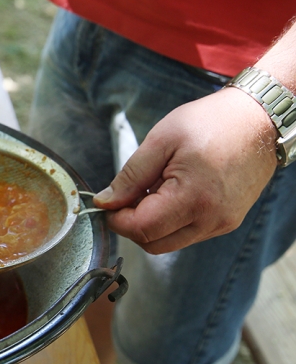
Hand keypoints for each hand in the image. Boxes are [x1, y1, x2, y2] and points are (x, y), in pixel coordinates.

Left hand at [93, 87, 277, 253]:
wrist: (258, 120)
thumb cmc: (210, 123)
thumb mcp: (161, 140)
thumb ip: (130, 176)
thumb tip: (104, 202)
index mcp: (193, 198)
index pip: (141, 229)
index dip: (117, 219)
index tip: (108, 202)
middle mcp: (211, 219)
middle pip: (153, 244)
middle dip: (131, 224)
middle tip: (128, 194)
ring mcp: (222, 224)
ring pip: (169, 243)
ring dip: (151, 224)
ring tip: (154, 188)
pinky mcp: (227, 222)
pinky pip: (187, 234)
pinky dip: (170, 221)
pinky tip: (172, 192)